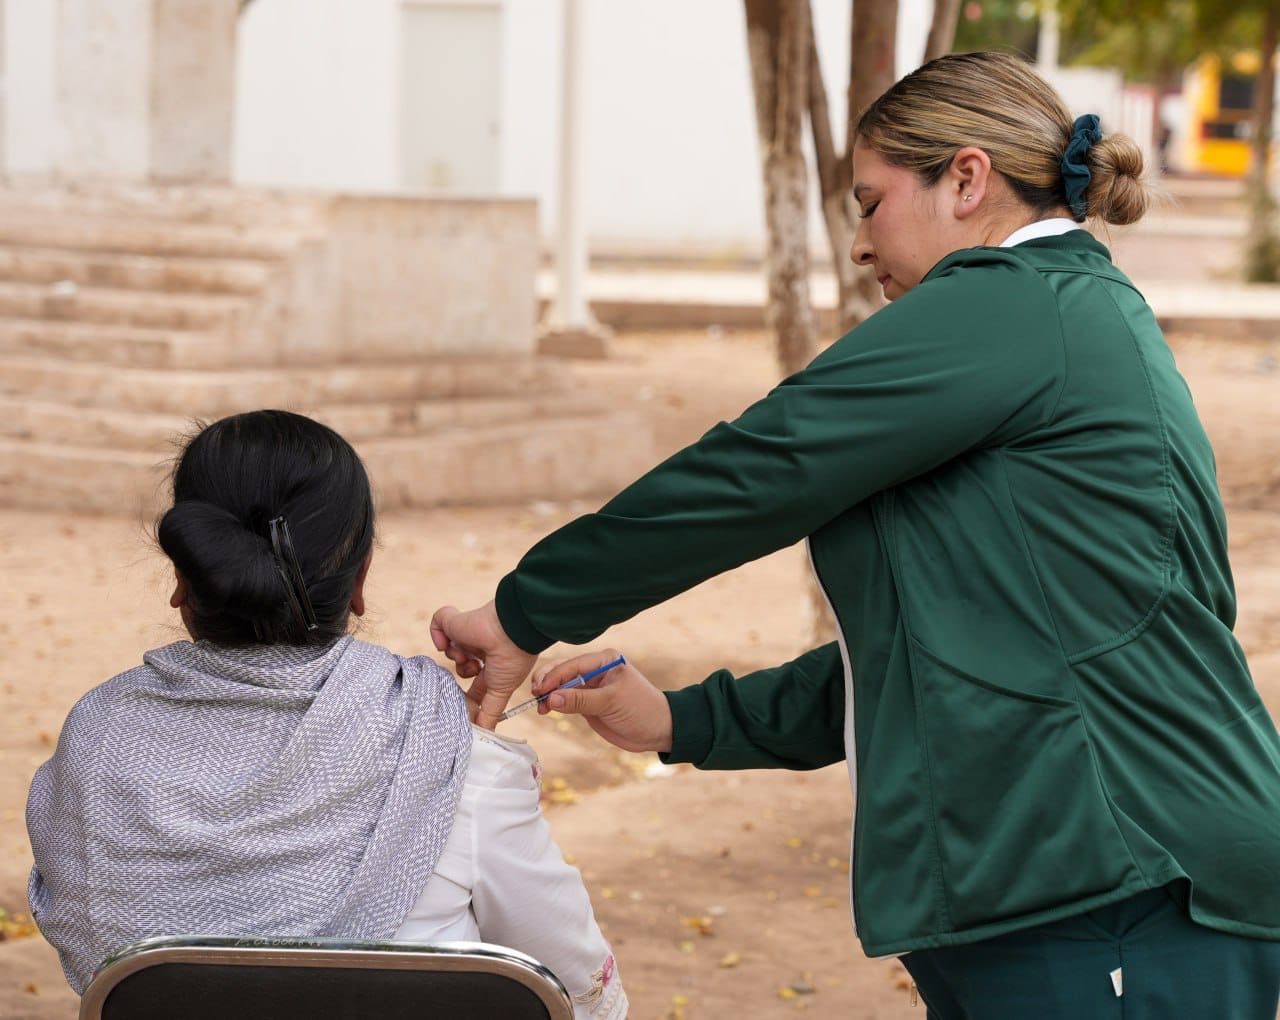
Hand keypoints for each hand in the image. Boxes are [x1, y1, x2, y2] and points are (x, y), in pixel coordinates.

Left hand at [431, 600, 536, 729]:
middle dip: (461, 673)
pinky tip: (449, 641)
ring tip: (467, 656)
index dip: (466, 693)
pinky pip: (437, 626)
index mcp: (491, 665)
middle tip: (463, 678)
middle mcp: (478, 650)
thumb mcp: (502, 691)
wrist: (509, 629)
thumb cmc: (512, 659)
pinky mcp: (453, 622)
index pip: (474, 682)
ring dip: (457, 657)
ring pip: (448, 651)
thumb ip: (490, 714)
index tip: (459, 706)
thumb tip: (484, 736)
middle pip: (460, 667)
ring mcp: (465, 635)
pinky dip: (439, 635)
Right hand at [533, 649, 672, 753]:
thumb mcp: (610, 702)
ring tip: (540, 707)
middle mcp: (595, 670)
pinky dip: (554, 704)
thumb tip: (552, 698)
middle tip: (536, 696)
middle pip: (563, 672)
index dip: (555, 676)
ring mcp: (590, 687)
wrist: (657, 730)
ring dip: (549, 695)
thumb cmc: (640, 709)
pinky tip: (546, 709)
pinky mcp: (587, 703)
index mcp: (604, 660)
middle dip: (548, 683)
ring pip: (562, 687)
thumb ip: (580, 700)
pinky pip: (566, 700)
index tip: (541, 689)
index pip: (573, 665)